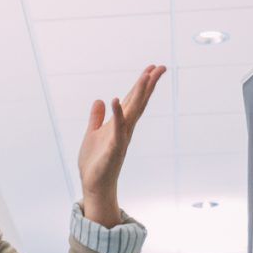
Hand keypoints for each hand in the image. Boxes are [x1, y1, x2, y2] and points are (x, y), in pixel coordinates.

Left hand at [77, 64, 165, 226]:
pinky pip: (116, 129)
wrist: (93, 185)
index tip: (152, 68)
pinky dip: (117, 115)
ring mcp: (121, 138)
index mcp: (120, 124)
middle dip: (149, 84)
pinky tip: (115, 100)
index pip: (133, 100)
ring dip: (139, 94)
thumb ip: (97, 117)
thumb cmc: (95, 162)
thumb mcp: (92, 134)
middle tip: (161, 67)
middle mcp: (125, 129)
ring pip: (133, 112)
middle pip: (139, 102)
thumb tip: (100, 100)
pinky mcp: (113, 148)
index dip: (142, 84)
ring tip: (146, 76)